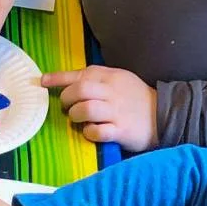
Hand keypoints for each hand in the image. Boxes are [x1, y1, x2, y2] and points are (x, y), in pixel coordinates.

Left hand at [41, 65, 157, 151]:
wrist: (164, 115)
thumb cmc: (135, 99)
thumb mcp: (119, 81)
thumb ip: (97, 80)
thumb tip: (70, 84)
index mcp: (111, 76)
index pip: (81, 73)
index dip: (59, 77)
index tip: (42, 82)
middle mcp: (112, 91)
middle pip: (80, 89)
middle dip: (66, 99)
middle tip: (66, 107)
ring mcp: (116, 111)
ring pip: (86, 109)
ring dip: (75, 115)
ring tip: (77, 120)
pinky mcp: (120, 130)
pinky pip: (97, 131)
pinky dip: (89, 132)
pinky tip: (90, 132)